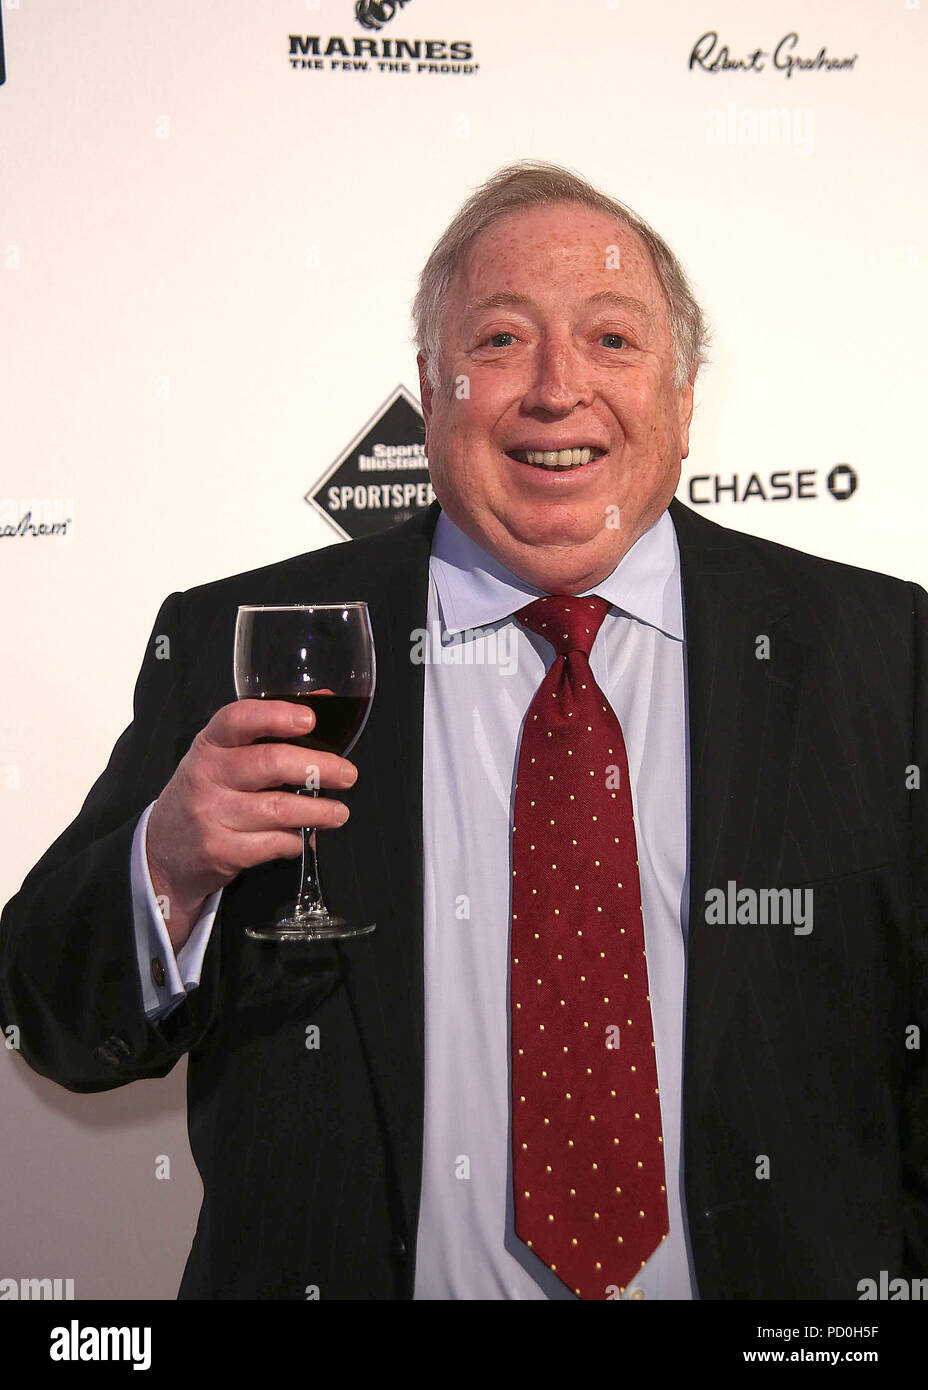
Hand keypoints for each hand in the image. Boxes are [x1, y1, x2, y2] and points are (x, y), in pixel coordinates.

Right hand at [146, 699, 356, 950]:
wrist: (163, 851)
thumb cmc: (206, 794)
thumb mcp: (223, 757)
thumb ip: (267, 729)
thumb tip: (323, 699)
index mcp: (208, 744)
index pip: (238, 719)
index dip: (276, 716)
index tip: (309, 719)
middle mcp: (206, 776)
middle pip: (269, 763)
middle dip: (318, 767)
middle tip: (347, 774)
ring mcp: (211, 815)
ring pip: (278, 808)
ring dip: (318, 811)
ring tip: (339, 812)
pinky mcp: (220, 850)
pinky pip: (273, 844)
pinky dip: (298, 841)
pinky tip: (310, 838)